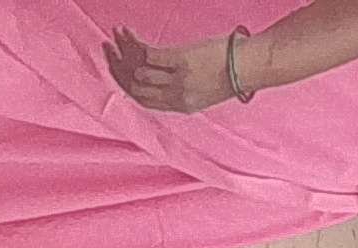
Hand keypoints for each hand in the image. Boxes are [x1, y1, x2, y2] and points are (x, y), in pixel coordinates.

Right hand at [105, 28, 235, 111]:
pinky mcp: (181, 60)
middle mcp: (178, 96)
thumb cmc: (231, 72)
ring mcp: (179, 79)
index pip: (145, 101)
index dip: (125, 86)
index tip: (115, 69)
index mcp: (184, 106)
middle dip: (117, 68)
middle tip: (107, 49)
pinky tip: (125, 31)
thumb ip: (183, 88)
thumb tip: (160, 77)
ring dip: (122, 50)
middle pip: (136, 89)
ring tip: (116, 34)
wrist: (250, 65)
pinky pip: (147, 54)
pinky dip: (132, 41)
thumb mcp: (205, 88)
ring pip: (138, 71)